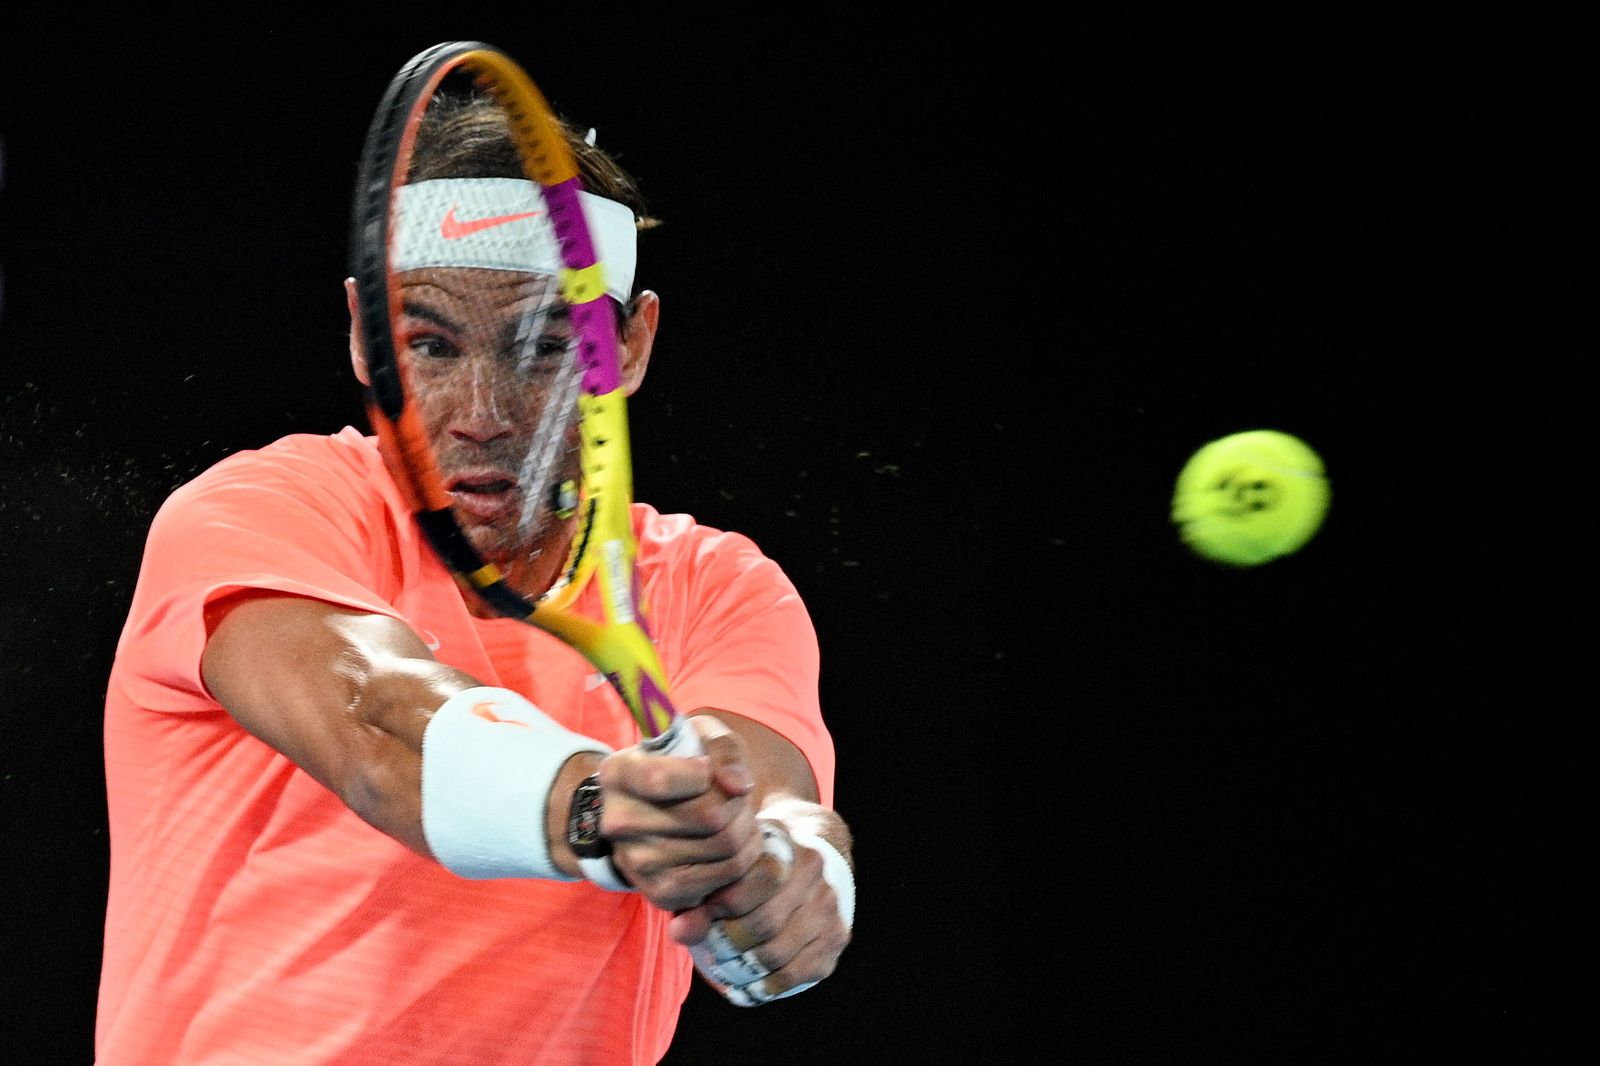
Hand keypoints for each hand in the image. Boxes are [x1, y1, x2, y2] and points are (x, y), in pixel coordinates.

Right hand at [597, 716, 764, 910]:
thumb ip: (723, 748)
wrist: (653, 812)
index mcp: (617, 774)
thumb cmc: (681, 765)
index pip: (660, 780)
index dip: (703, 772)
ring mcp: (636, 863)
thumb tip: (739, 786)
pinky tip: (734, 843)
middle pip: (709, 816)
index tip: (706, 768)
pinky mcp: (661, 893)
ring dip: (746, 830)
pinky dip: (743, 858)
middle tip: (736, 797)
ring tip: (737, 817)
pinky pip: (725, 877)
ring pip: (724, 847)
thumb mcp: (698, 737)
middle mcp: (618, 822)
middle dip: (738, 803)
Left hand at [670, 800, 853, 1005]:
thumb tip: (680, 932)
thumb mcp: (720, 875)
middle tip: (712, 950)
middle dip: (730, 942)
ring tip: (723, 969)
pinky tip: (744, 987)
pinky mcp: (837, 935)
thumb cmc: (747, 873)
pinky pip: (796, 974)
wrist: (800, 868)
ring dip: (744, 969)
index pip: (750, 881)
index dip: (720, 906)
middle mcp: (813, 869)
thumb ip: (696, 899)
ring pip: (778, 952)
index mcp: (782, 844)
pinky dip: (765, 987)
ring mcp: (829, 904)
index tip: (704, 916)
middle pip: (765, 922)